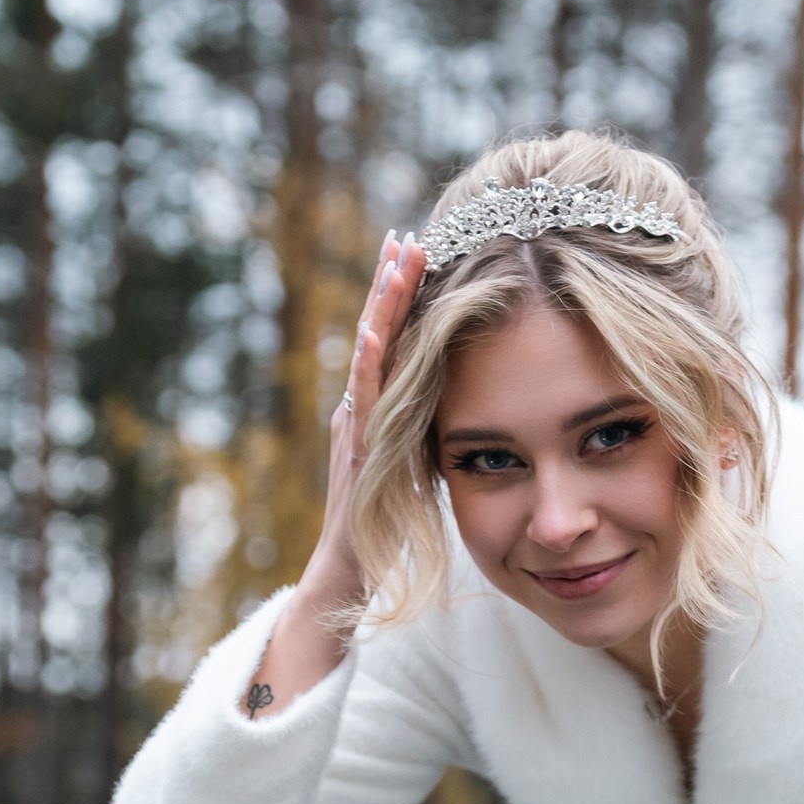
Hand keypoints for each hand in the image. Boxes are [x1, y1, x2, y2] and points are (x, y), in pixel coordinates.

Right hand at [306, 228, 429, 610]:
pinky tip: (369, 333)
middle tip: (405, 235)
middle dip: (390, 284)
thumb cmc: (385, 521)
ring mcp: (354, 427)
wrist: (351, 569)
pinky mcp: (356, 453)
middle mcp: (359, 407)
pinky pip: (361, 402)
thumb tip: (452, 392)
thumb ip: (423, 422)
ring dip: (380, 309)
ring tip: (392, 264)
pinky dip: (365, 365)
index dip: (402, 294)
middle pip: (376, 334)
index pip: (393, 338)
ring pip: (367, 357)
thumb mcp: (414, 458)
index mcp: (377, 405)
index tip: (418, 246)